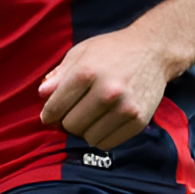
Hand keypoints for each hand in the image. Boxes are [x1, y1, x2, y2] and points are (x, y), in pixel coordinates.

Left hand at [38, 25, 173, 150]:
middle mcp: (106, 91)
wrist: (152, 50)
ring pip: (89, 138)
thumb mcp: (80, 53)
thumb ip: (59, 74)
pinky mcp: (138, 120)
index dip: (49, 113)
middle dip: (68, 120)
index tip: (49, 115)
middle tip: (74, 111)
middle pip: (71, 125)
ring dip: (85, 130)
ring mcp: (125, 107)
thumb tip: (42, 94)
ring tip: (90, 114)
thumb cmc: (111, 50)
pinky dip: (101, 136)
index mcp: (86, 71)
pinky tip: (104, 120)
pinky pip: (108, 143)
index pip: (56, 107)